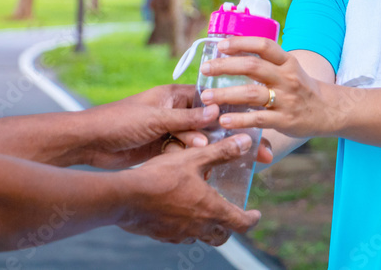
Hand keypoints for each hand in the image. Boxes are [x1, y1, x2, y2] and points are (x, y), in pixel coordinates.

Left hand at [80, 84, 217, 168]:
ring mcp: (167, 129)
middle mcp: (172, 111)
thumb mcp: (157, 118)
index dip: (219, 105)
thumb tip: (216, 112)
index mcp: (172, 96)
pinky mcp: (161, 147)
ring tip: (206, 150)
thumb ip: (187, 118)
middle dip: (211, 128)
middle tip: (228, 138)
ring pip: (193, 136)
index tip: (236, 115)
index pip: (204, 97)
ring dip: (199, 143)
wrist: (91, 143)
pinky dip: (188, 154)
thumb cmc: (120, 121)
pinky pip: (181, 149)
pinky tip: (196, 161)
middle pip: (201, 119)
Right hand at [115, 133, 261, 244]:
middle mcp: (198, 227)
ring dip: (207, 227)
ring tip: (205, 212)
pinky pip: (180, 236)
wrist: (125, 197)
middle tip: (232, 216)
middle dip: (230, 227)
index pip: (241, 223)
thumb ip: (222, 151)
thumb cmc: (161, 176)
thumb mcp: (195, 158)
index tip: (256, 214)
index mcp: (211, 210)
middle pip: (221, 236)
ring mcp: (179, 234)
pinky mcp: (162, 235)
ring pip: (200, 237)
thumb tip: (246, 142)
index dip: (251, 219)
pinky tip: (179, 212)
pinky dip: (186, 227)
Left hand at [199, 37, 335, 139]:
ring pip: (251, 93)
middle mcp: (287, 78)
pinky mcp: (285, 120)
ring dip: (225, 94)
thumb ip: (266, 63)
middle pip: (253, 67)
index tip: (220, 45)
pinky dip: (239, 119)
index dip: (241, 43)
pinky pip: (258, 118)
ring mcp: (286, 99)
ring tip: (206, 97)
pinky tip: (224, 120)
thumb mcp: (289, 69)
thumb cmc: (300, 88)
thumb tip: (231, 53)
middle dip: (225, 66)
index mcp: (287, 61)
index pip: (263, 45)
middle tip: (205, 69)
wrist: (327, 110)